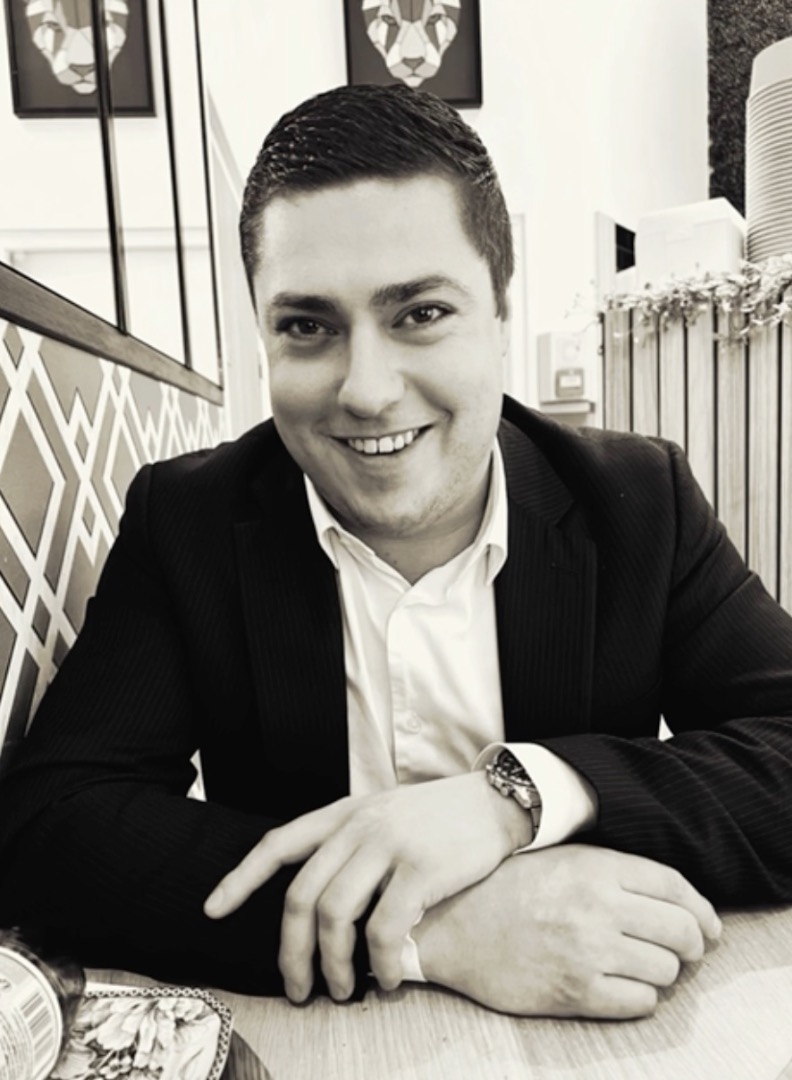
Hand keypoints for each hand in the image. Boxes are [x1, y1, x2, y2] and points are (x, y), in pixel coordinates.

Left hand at [204, 772, 531, 1001]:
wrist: (498, 801)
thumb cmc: (439, 818)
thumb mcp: (384, 814)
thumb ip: (349, 843)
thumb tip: (317, 903)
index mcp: (344, 813)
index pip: (279, 843)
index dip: (241, 879)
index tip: (212, 911)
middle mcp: (359, 826)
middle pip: (301, 896)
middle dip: (290, 952)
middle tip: (297, 990)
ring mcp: (390, 845)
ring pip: (335, 916)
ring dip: (334, 965)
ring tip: (344, 991)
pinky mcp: (422, 869)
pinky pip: (385, 928)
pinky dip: (381, 964)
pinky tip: (389, 981)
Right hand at [413, 844, 721, 1018]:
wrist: (449, 924)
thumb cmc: (504, 885)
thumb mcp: (558, 856)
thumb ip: (611, 868)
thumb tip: (671, 894)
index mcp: (595, 867)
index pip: (674, 887)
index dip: (701, 909)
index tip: (708, 925)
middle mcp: (598, 908)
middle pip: (681, 931)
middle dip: (693, 943)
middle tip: (685, 950)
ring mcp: (587, 952)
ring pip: (665, 970)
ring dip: (662, 970)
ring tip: (642, 965)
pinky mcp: (575, 992)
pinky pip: (639, 1003)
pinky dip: (640, 997)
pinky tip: (623, 985)